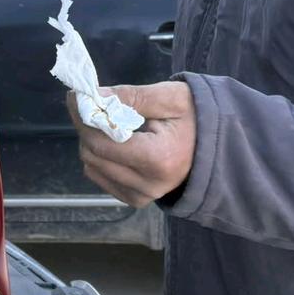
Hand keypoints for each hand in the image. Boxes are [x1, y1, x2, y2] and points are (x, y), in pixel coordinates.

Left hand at [68, 82, 195, 207]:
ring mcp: (141, 196)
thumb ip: (131, 97)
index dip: (84, 117)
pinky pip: (101, 177)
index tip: (76, 95)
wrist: (217, 145)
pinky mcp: (136, 199)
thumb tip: (94, 96)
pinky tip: (113, 140)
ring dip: (90, 140)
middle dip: (85, 126)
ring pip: (92, 167)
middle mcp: (148, 185)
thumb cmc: (196, 117)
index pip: (102, 143)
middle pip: (93, 155)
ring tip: (104, 120)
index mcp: (158, 159)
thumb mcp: (169, 98)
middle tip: (88, 103)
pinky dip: (99, 156)